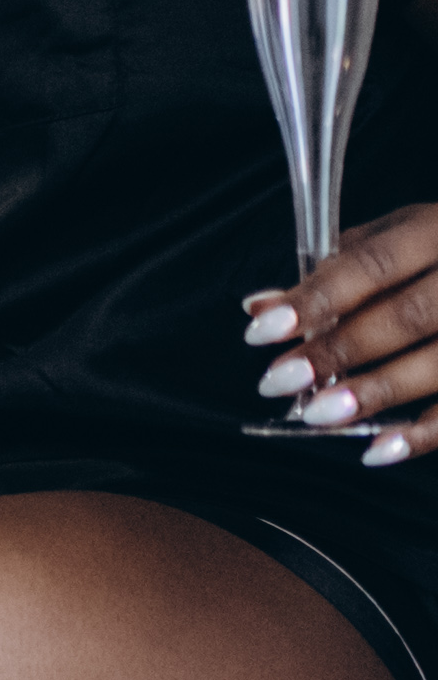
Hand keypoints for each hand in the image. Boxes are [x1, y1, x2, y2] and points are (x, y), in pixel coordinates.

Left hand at [255, 203, 437, 463]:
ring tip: (318, 414)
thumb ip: (334, 268)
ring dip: (376, 392)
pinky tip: (378, 449)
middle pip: (407, 316)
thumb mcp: (397, 236)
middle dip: (339, 350)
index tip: (261, 329)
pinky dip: (424, 434)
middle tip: (278, 380)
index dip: (317, 298)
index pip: (372, 264)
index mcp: (437, 230)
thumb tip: (260, 305)